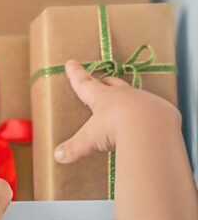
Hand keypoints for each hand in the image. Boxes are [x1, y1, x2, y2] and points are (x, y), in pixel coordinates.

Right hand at [54, 59, 181, 164]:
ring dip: (128, 98)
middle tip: (100, 81)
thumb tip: (58, 156)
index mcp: (102, 97)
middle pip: (111, 83)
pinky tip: (146, 123)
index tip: (71, 63)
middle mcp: (122, 95)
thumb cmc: (114, 128)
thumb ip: (74, 148)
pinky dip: (147, 113)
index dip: (76, 74)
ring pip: (133, 95)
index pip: (85, 83)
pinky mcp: (161, 109)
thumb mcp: (90, 140)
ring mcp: (144, 100)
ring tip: (125, 106)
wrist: (150, 128)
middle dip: (104, 82)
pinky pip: (153, 108)